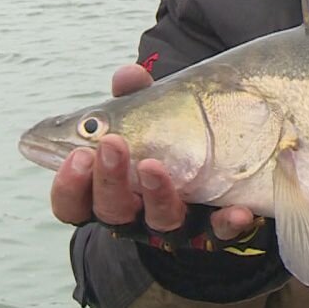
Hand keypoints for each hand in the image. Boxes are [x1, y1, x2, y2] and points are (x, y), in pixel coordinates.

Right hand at [49, 63, 256, 241]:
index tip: (77, 154)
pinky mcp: (214, 229)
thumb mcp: (146, 120)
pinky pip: (220, 232)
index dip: (69, 186)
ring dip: (156, 194)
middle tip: (112, 143)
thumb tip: (127, 75)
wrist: (213, 179)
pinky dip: (226, 222)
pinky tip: (238, 210)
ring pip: (160, 221)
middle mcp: (137, 214)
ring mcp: (176, 224)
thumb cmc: (162, 144)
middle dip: (108, 179)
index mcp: (108, 191)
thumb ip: (134, 99)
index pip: (73, 202)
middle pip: (111, 211)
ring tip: (153, 165)